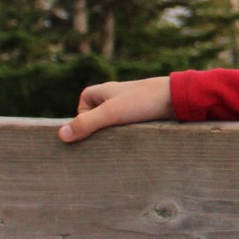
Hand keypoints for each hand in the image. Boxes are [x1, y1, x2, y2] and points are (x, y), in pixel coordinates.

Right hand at [59, 76, 173, 142]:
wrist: (177, 98)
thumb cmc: (143, 101)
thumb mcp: (111, 113)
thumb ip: (87, 123)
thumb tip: (61, 135)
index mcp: (102, 91)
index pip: (81, 108)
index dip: (82, 120)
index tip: (89, 133)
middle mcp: (113, 98)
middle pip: (95, 119)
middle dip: (96, 132)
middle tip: (100, 146)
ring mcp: (127, 107)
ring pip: (111, 125)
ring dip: (112, 136)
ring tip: (116, 146)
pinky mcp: (140, 116)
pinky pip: (125, 128)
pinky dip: (125, 136)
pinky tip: (129, 145)